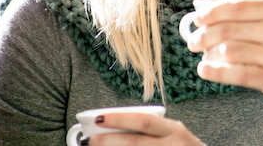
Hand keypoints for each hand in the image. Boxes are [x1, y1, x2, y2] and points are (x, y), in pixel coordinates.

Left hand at [85, 112, 206, 144]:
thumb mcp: (174, 138)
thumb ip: (153, 133)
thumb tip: (115, 132)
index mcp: (174, 130)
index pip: (143, 120)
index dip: (118, 119)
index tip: (97, 118)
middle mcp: (174, 143)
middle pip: (135, 142)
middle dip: (108, 141)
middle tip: (88, 140)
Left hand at [186, 0, 262, 119]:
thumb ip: (257, 13)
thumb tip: (213, 9)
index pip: (237, 6)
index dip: (211, 12)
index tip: (197, 17)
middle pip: (228, 28)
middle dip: (203, 34)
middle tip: (192, 39)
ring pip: (230, 50)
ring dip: (208, 53)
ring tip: (202, 55)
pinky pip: (237, 74)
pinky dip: (216, 72)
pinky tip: (205, 70)